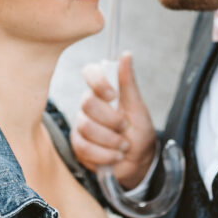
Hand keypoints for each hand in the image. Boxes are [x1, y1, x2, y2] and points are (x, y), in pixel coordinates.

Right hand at [71, 52, 157, 188]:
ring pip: (85, 127)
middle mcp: (89, 105)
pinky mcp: (77, 145)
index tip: (112, 95)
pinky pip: (84, 147)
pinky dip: (105, 155)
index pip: (90, 73)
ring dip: (111, 140)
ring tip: (123, 146)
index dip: (98, 82)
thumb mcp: (138, 108)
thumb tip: (126, 54)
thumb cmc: (139, 132)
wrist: (138, 162)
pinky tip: (114, 156)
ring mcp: (81, 125)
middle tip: (125, 128)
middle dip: (111, 120)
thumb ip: (129, 83)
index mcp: (103, 92)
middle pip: (87, 103)